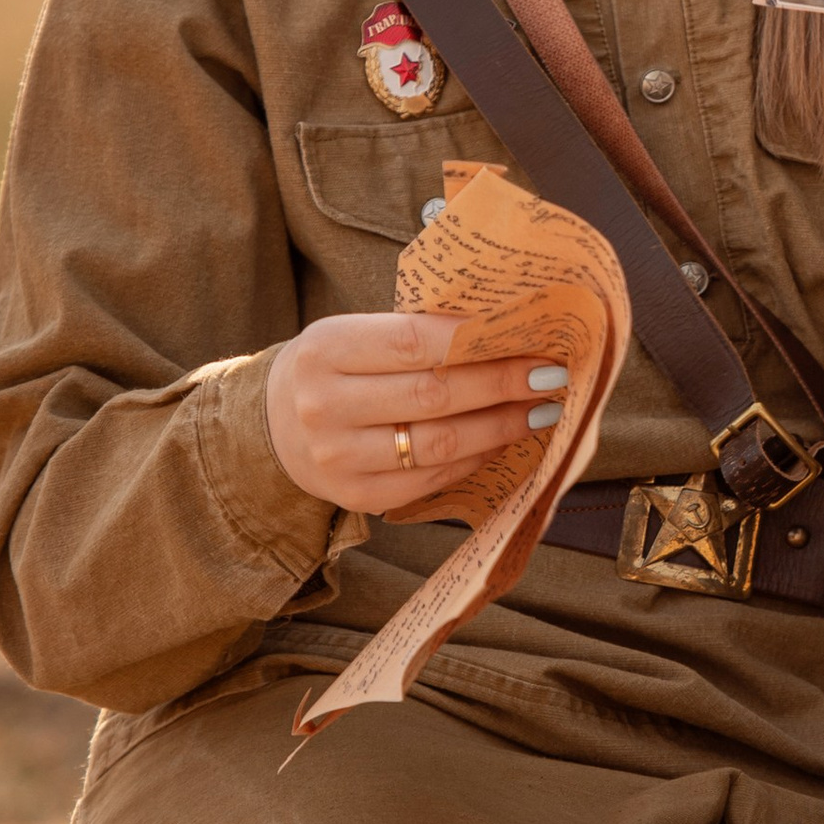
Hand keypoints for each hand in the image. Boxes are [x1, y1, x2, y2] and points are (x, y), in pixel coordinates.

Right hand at [264, 312, 567, 516]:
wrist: (273, 427)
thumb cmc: (334, 369)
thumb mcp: (355, 334)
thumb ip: (415, 332)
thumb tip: (505, 328)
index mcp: (326, 348)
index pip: (414, 341)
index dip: (478, 342)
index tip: (531, 338)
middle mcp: (324, 404)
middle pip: (433, 395)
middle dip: (502, 385)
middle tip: (551, 375)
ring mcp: (337, 457)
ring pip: (439, 443)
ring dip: (500, 427)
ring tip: (540, 410)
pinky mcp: (355, 495)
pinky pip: (431, 479)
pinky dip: (475, 459)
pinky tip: (502, 441)